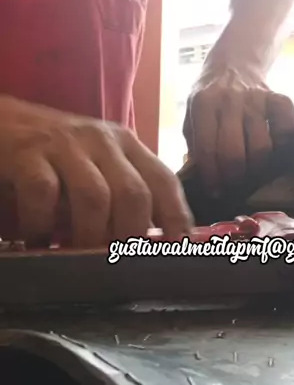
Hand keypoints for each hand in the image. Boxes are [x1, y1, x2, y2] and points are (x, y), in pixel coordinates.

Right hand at [0, 94, 191, 247]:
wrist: (4, 122)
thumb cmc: (55, 153)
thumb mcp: (96, 165)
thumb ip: (119, 195)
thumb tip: (146, 245)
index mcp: (125, 144)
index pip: (164, 180)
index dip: (177, 218)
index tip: (180, 252)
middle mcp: (102, 140)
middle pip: (133, 194)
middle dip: (129, 238)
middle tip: (118, 268)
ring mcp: (66, 145)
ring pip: (95, 197)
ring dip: (89, 238)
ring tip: (77, 263)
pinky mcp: (29, 152)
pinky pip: (43, 194)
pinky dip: (41, 226)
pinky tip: (36, 243)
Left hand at [183, 70, 293, 192]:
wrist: (233, 60)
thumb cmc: (209, 94)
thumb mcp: (191, 112)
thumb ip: (193, 140)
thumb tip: (199, 175)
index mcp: (203, 104)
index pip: (207, 150)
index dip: (211, 176)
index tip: (214, 190)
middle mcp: (229, 100)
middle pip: (234, 152)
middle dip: (233, 177)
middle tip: (233, 182)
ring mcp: (254, 97)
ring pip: (262, 144)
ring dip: (257, 164)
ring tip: (251, 167)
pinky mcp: (274, 94)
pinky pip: (287, 118)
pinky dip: (284, 134)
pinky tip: (275, 140)